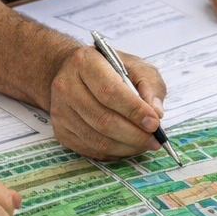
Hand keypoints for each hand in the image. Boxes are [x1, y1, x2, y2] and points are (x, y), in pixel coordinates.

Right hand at [46, 44, 167, 159]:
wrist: (73, 72)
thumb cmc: (107, 68)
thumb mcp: (134, 65)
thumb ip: (149, 85)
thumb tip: (156, 112)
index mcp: (85, 62)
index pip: (110, 91)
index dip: (134, 110)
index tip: (154, 123)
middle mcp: (66, 86)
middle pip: (102, 119)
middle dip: (133, 134)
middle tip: (153, 140)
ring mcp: (60, 110)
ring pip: (96, 139)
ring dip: (125, 147)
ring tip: (144, 144)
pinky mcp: (60, 130)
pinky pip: (89, 149)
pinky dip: (113, 153)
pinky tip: (127, 147)